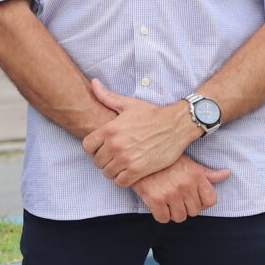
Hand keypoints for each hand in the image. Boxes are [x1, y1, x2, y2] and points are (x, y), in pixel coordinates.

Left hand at [80, 78, 199, 187]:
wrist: (177, 124)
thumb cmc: (152, 114)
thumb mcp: (128, 104)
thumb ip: (107, 96)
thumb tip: (93, 83)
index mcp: (110, 129)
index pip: (87, 146)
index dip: (92, 148)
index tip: (101, 148)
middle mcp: (116, 144)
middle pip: (97, 161)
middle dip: (104, 160)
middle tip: (114, 157)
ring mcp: (127, 158)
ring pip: (108, 173)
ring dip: (113, 170)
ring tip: (122, 164)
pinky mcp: (139, 169)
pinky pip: (121, 182)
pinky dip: (123, 179)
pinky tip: (130, 172)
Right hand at [135, 156, 230, 222]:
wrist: (138, 156)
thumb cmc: (165, 161)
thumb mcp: (189, 163)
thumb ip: (207, 173)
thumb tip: (227, 174)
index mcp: (196, 175)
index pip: (210, 201)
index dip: (202, 202)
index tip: (192, 198)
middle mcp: (185, 185)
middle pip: (194, 212)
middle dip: (186, 207)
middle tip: (177, 199)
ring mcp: (170, 193)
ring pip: (180, 217)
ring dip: (173, 212)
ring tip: (167, 201)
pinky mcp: (155, 199)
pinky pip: (163, 218)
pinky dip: (160, 215)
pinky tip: (157, 204)